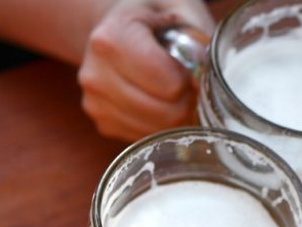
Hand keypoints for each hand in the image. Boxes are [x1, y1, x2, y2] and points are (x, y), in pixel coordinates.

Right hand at [78, 0, 214, 140]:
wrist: (116, 26)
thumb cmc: (154, 15)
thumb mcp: (181, 9)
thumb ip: (199, 40)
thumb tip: (205, 81)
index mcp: (112, 39)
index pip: (169, 84)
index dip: (189, 78)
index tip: (188, 63)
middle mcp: (95, 74)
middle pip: (166, 113)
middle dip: (187, 100)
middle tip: (188, 81)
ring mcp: (95, 102)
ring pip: (158, 130)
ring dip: (177, 115)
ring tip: (174, 89)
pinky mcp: (103, 122)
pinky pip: (147, 138)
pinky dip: (162, 125)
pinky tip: (159, 100)